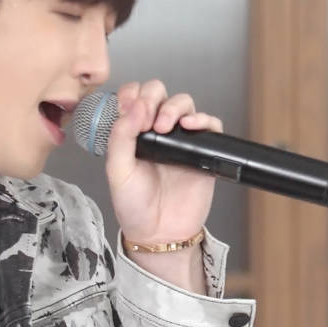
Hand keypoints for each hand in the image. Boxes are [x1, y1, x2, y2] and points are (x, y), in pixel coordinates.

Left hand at [104, 80, 222, 245]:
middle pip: (160, 93)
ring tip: (166, 125)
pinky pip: (210, 125)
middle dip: (153, 97)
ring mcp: (181, 140)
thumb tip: (133, 107)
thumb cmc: (135, 206)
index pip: (133, 97)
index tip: (129, 108)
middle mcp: (156, 131)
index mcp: (132, 132)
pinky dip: (203, 119)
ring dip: (175, 107)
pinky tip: (190, 126)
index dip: (132, 95)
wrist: (160, 233)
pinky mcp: (202, 151)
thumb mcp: (117, 171)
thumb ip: (120, 138)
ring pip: (184, 104)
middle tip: (148, 117)